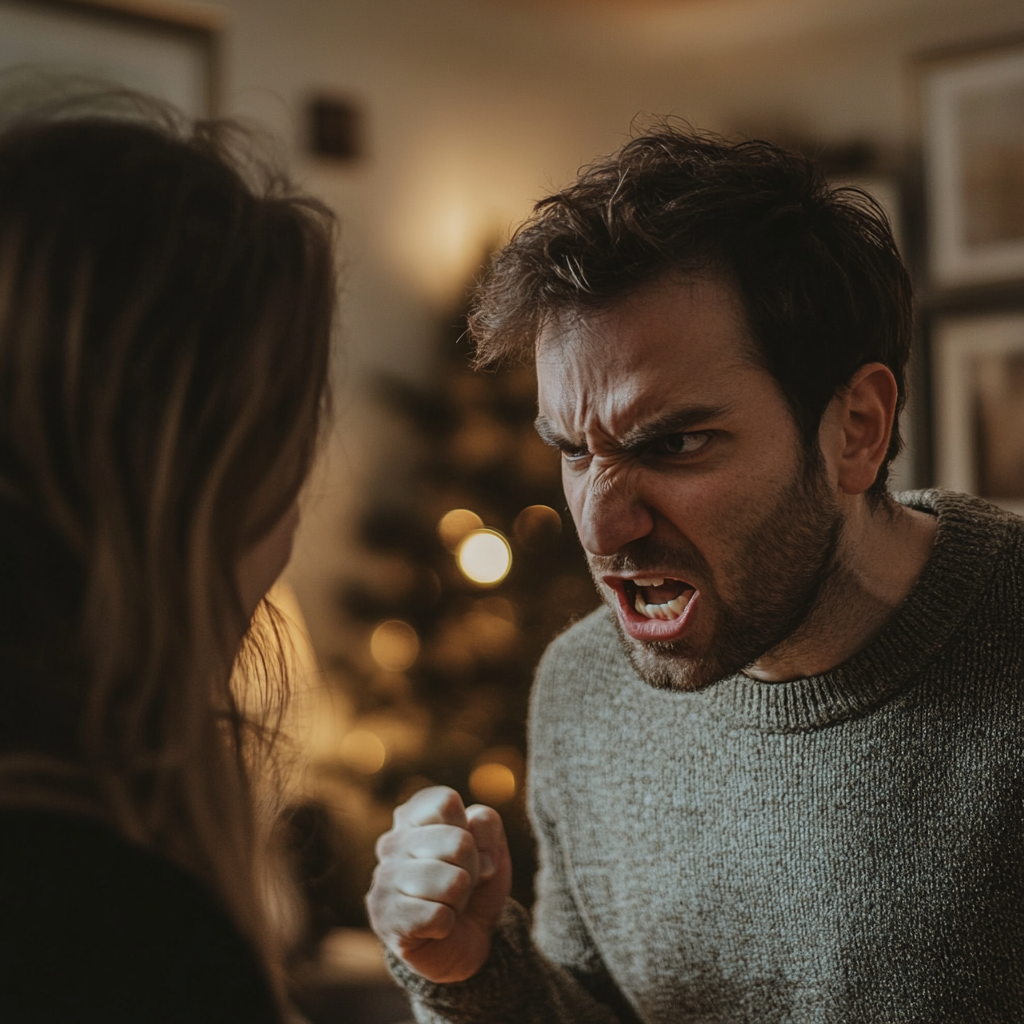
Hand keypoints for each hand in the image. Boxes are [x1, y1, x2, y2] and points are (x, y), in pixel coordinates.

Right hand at [366, 785, 512, 982]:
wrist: (462, 941)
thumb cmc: (473, 884)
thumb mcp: (492, 848)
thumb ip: (486, 825)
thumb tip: (468, 847)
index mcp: (413, 816)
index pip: (446, 801)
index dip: (472, 830)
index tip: (467, 849)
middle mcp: (392, 842)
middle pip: (459, 842)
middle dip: (473, 869)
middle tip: (460, 883)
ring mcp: (384, 879)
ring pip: (453, 882)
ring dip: (460, 899)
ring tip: (447, 903)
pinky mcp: (385, 918)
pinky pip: (438, 916)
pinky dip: (447, 924)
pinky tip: (435, 926)